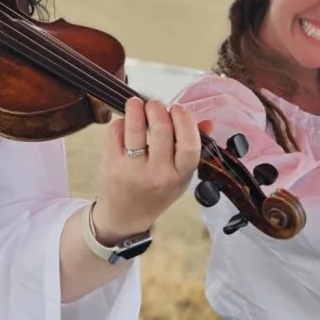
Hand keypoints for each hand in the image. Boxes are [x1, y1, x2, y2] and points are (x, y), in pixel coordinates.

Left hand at [91, 97, 208, 242]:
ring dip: (136, 107)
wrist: (125, 216)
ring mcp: (132, 170)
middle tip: (155, 105)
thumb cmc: (156, 192)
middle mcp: (157, 174)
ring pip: (134, 127)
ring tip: (136, 103)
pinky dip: (120, 122)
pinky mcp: (111, 164)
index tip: (177, 109)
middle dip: (157, 108)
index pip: (188, 144)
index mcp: (179, 175)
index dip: (184, 121)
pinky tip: (125, 124)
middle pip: (161, 129)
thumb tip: (207, 121)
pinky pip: (115, 132)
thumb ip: (192, 148)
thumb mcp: (180, 176)